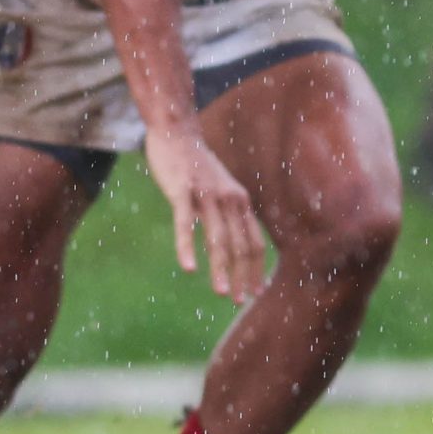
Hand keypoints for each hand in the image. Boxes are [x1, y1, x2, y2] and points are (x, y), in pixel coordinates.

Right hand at [142, 124, 266, 303]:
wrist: (176, 132)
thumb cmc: (195, 164)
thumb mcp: (219, 187)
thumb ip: (228, 210)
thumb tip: (234, 238)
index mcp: (240, 201)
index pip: (253, 243)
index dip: (255, 269)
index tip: (254, 291)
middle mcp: (229, 199)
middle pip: (240, 245)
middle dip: (242, 276)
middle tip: (239, 301)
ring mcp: (206, 195)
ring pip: (217, 239)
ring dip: (221, 269)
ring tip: (222, 293)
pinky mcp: (182, 190)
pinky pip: (185, 224)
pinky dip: (187, 247)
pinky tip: (189, 268)